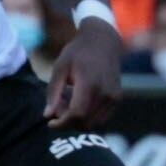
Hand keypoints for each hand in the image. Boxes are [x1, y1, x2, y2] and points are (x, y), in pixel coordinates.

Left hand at [46, 15, 125, 129]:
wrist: (103, 41)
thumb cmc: (78, 52)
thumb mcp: (60, 68)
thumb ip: (53, 92)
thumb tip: (47, 115)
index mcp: (90, 84)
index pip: (77, 114)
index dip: (63, 123)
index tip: (50, 123)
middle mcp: (105, 93)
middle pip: (85, 122)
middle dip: (68, 122)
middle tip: (57, 108)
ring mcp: (114, 97)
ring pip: (94, 123)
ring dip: (78, 120)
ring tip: (67, 102)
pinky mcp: (117, 98)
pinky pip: (102, 117)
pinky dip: (88, 116)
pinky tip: (79, 102)